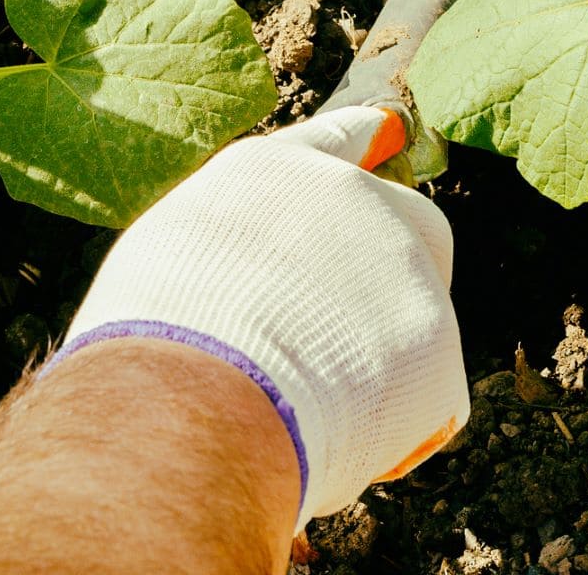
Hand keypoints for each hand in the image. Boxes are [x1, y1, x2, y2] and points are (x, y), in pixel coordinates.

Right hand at [54, 107, 469, 527]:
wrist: (189, 398)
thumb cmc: (148, 348)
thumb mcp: (174, 268)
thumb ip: (236, 258)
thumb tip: (257, 298)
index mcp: (276, 172)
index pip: (336, 139)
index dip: (362, 143)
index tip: (386, 132)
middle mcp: (353, 197)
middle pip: (411, 223)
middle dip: (399, 276)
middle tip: (361, 343)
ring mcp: (404, 261)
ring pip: (418, 322)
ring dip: (380, 366)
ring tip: (306, 419)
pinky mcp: (439, 335)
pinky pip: (428, 399)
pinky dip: (394, 435)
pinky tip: (336, 454)